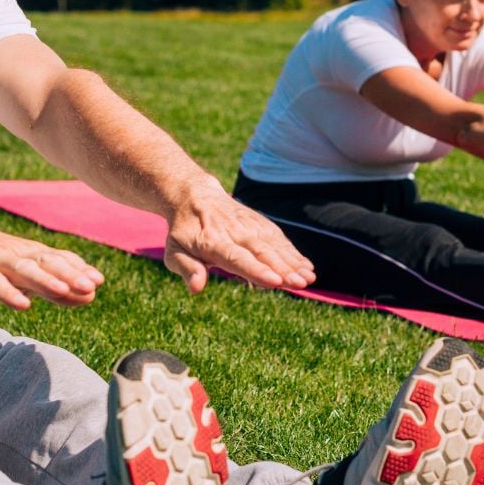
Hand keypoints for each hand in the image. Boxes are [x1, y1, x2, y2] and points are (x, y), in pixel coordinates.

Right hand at [0, 221, 103, 309]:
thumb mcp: (18, 271)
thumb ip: (48, 284)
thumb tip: (86, 296)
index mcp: (27, 253)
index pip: (57, 259)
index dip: (77, 268)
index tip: (100, 281)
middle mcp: (14, 254)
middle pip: (46, 263)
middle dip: (70, 274)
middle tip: (92, 285)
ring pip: (23, 270)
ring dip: (45, 280)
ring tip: (66, 290)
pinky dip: (8, 293)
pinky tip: (23, 305)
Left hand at [164, 183, 315, 292]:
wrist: (193, 196)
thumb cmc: (183, 232)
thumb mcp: (174, 252)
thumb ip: (187, 269)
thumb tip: (196, 288)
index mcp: (212, 242)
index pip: (237, 258)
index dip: (256, 270)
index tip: (275, 281)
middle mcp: (234, 232)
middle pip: (262, 252)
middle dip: (283, 268)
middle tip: (301, 284)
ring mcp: (250, 226)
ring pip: (274, 244)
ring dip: (293, 261)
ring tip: (309, 278)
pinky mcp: (260, 223)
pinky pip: (279, 238)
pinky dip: (293, 252)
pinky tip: (307, 267)